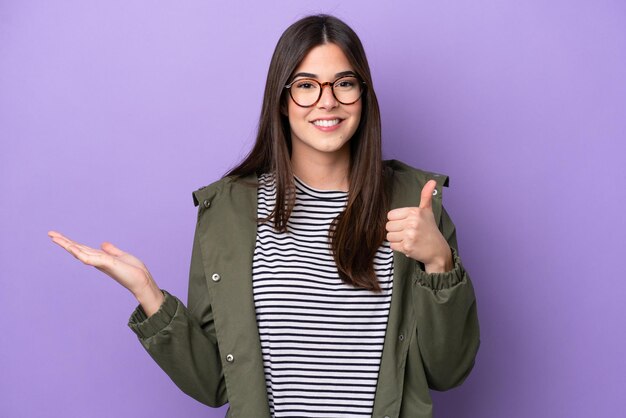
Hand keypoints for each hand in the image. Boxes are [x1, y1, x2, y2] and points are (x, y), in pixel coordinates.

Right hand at [48, 230, 163, 314]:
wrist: (142, 281)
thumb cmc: (134, 271)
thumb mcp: (121, 256)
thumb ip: (111, 250)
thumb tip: (102, 244)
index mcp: (100, 257)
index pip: (82, 248)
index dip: (70, 242)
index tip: (58, 235)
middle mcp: (97, 260)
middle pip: (77, 249)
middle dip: (64, 242)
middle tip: (50, 233)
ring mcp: (100, 263)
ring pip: (80, 252)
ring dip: (67, 245)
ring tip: (55, 238)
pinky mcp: (106, 264)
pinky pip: (90, 258)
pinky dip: (80, 253)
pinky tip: (71, 248)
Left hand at [385, 180, 452, 272]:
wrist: (438, 250)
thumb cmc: (430, 229)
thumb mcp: (427, 211)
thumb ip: (426, 196)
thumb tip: (432, 180)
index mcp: (415, 212)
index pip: (390, 215)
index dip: (396, 220)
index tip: (406, 223)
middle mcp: (412, 222)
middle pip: (388, 226)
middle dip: (396, 231)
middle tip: (408, 233)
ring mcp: (410, 235)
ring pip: (389, 236)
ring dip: (396, 239)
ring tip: (408, 239)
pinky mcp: (407, 247)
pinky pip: (392, 246)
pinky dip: (398, 247)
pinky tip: (408, 245)